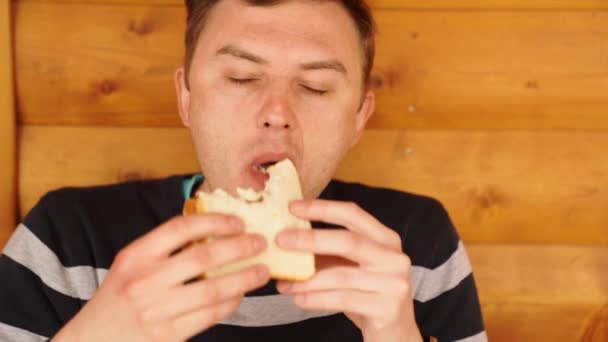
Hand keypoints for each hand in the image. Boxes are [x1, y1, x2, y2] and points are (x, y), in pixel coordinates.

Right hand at [53, 214, 269, 341]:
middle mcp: (145, 281)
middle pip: (203, 257)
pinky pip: (209, 316)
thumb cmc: (117, 299)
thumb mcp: (130, 266)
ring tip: (262, 271)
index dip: (214, 221)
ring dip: (244, 279)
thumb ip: (163, 250)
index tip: (238, 221)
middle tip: (260, 243)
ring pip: (213, 290)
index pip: (180, 228)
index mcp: (136, 256)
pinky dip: (230, 303)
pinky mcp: (168, 336)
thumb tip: (214, 233)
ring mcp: (156, 311)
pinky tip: (240, 295)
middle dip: (239, 247)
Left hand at [275, 200, 421, 341]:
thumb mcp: (351, 269)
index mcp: (386, 239)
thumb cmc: (368, 296)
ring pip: (342, 275)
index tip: (293, 207)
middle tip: (281, 240)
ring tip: (284, 282)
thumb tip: (288, 240)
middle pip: (348, 241)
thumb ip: (329, 253)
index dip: (323, 208)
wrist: (396, 334)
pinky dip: (317, 299)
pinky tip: (299, 299)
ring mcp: (394, 283)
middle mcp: (394, 257)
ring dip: (307, 279)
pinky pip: (344, 299)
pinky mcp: (388, 308)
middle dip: (311, 239)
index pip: (353, 215)